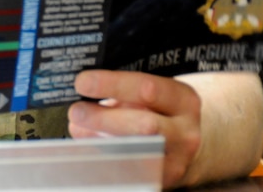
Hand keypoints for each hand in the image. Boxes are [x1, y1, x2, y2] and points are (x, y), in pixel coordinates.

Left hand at [69, 69, 201, 188]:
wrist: (183, 143)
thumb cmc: (160, 111)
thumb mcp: (151, 94)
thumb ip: (122, 91)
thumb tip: (82, 89)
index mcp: (183, 99)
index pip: (146, 89)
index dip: (111, 85)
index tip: (83, 82)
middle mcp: (185, 131)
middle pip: (145, 126)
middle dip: (104, 118)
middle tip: (76, 111)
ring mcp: (178, 160)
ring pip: (137, 152)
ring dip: (101, 140)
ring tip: (79, 128)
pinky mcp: (164, 179)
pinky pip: (131, 171)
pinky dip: (106, 159)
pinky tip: (90, 148)